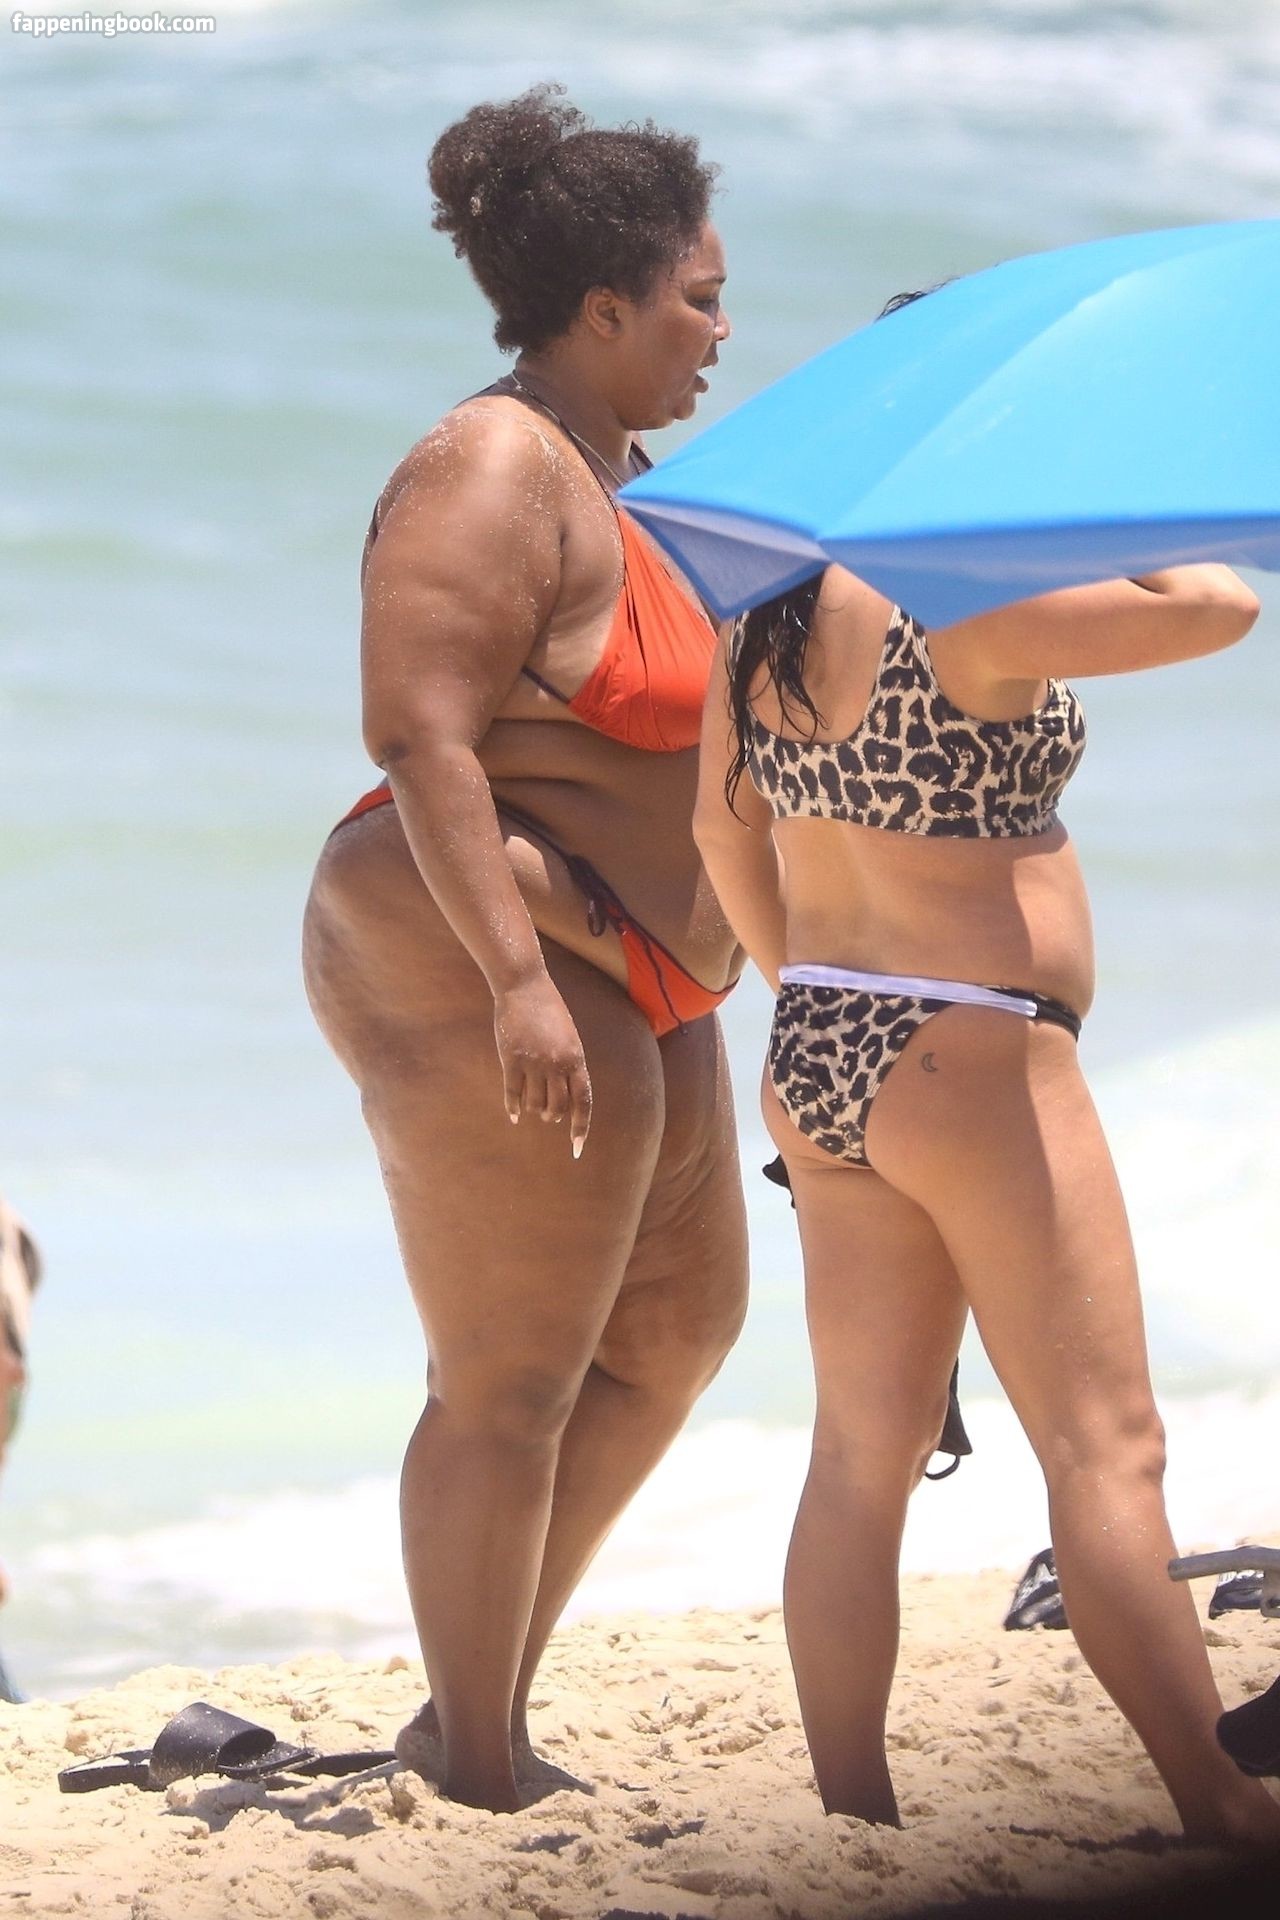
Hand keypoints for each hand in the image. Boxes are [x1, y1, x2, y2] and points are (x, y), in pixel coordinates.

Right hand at [493, 976, 591, 1157]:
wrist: (523, 987)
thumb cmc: (548, 1011)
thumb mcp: (568, 1038)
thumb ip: (570, 1066)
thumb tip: (568, 1098)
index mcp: (576, 1058)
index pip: (583, 1101)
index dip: (580, 1126)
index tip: (576, 1147)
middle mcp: (557, 1064)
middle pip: (557, 1108)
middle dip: (553, 1116)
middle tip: (548, 1116)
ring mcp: (533, 1062)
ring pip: (535, 1103)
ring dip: (534, 1109)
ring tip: (532, 1105)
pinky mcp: (511, 1059)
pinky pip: (513, 1093)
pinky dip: (513, 1107)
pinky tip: (514, 1115)